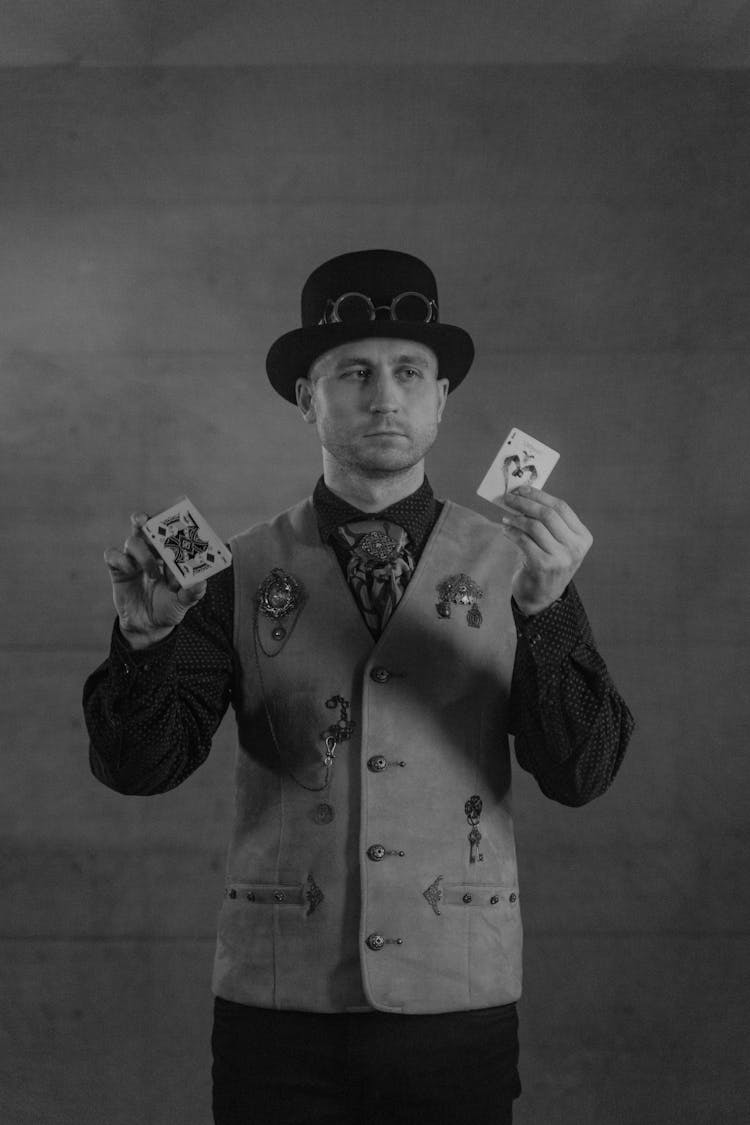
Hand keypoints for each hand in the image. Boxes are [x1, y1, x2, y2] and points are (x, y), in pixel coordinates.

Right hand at [103, 513, 206, 647]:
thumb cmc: (170, 607)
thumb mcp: (184, 602)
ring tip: (154, 574)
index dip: (172, 513)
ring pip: (132, 541)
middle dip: (147, 519)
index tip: (178, 501)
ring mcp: (133, 558)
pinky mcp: (118, 569)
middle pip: (146, 524)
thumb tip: (200, 582)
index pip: (170, 526)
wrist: (148, 626)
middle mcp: (151, 550)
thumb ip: (192, 593)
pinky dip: (121, 559)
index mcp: (170, 551)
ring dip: (144, 555)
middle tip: (147, 521)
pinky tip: (130, 570)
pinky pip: (113, 555)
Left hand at [498, 485, 592, 615]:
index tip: (522, 489)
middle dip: (525, 503)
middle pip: (548, 514)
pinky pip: (524, 541)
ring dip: (516, 519)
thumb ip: (548, 522)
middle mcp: (575, 547)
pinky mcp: (544, 566)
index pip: (561, 507)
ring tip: (505, 518)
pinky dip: (512, 532)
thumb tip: (523, 495)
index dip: (540, 495)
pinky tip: (505, 530)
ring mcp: (561, 558)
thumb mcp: (556, 543)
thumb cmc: (547, 563)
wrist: (542, 598)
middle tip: (508, 499)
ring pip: (535, 526)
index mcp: (583, 537)